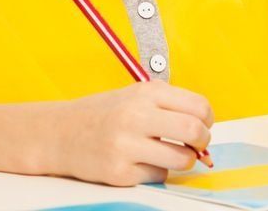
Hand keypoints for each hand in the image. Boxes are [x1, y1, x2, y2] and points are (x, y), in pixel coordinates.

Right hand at [46, 81, 212, 185]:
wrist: (60, 133)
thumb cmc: (106, 114)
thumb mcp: (137, 96)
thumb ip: (170, 107)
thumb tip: (205, 129)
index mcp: (146, 92)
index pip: (198, 106)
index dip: (207, 119)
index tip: (202, 125)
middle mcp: (136, 116)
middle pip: (194, 131)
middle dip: (203, 141)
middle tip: (196, 145)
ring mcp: (126, 146)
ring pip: (182, 159)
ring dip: (183, 160)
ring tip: (169, 154)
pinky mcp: (119, 172)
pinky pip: (158, 175)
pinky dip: (156, 170)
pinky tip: (140, 161)